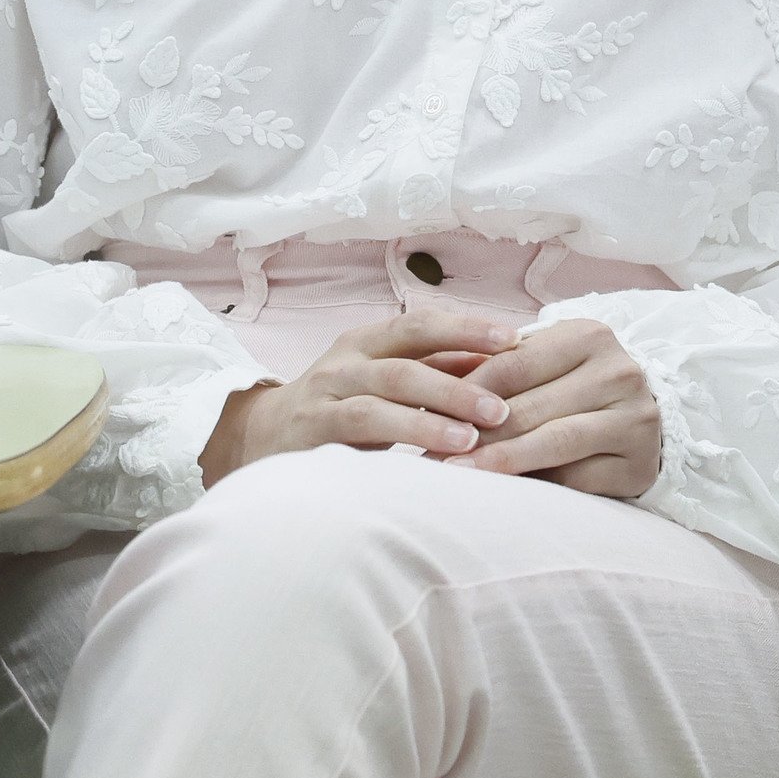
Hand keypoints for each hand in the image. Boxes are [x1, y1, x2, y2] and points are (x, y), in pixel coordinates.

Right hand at [199, 309, 519, 485]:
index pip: (422, 324)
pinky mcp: (314, 427)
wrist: (261, 439)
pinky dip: (403, 435)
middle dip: (460, 375)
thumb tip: (502, 362)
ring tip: (477, 432)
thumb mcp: (384, 385)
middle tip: (505, 401)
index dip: (468, 328)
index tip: (517, 338)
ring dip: (435, 408)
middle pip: (408, 352)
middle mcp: (347, 359)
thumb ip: (434, 372)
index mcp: (367, 341)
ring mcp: (328, 391)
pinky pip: (362, 425)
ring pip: (387, 389)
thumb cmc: (340, 412)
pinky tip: (436, 453)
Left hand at [445, 318, 661, 497]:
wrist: (634, 416)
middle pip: (531, 406)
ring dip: (500, 461)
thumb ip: (497, 370)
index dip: (467, 391)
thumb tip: (431, 392)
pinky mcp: (638, 464)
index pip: (513, 364)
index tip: (426, 412)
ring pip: (554, 442)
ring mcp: (635, 420)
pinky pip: (578, 480)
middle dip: (476, 432)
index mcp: (589, 335)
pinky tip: (504, 493)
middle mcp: (619, 372)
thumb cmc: (570, 385)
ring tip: (458, 472)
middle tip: (432, 453)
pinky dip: (537, 485)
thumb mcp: (541, 363)